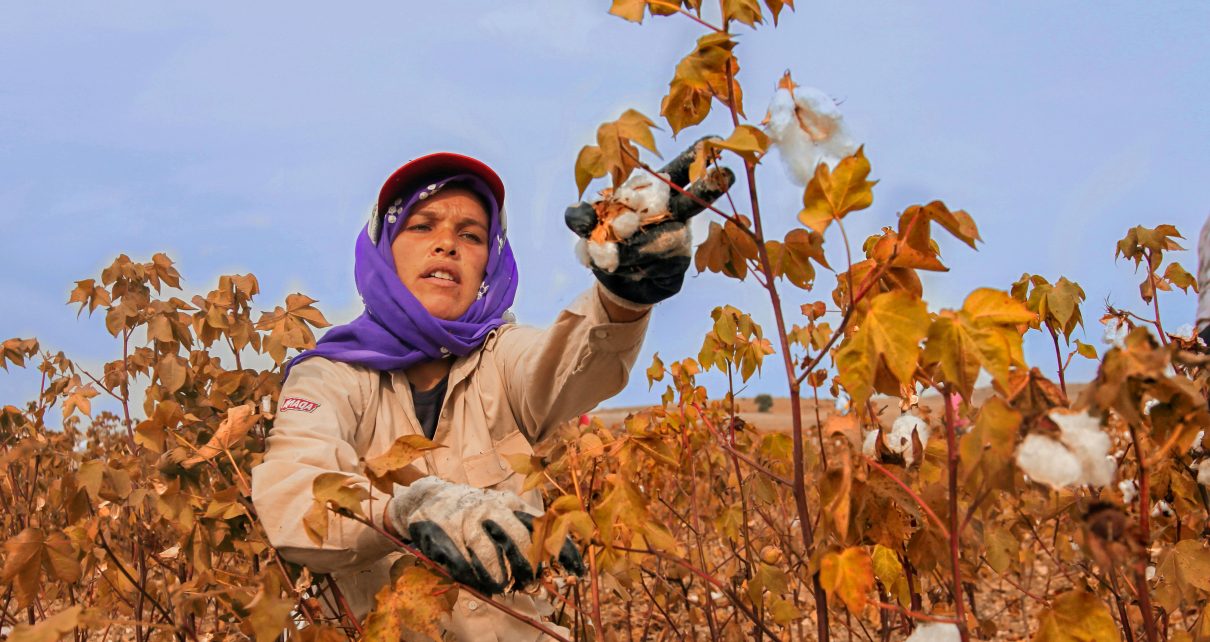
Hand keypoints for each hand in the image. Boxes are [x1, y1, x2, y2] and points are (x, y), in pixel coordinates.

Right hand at [386, 477, 583, 594]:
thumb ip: (523, 534)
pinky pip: (459, 557)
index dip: (562, 548)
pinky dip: (468, 573)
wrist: (430, 496)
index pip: (544, 525)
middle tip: (528, 582)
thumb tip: (546, 568)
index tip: (578, 570)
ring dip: (496, 572)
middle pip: (516, 537)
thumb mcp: (501, 514)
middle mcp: (491, 507)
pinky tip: (473, 581)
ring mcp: (466, 517)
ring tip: (500, 586)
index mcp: (511, 503)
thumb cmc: (474, 512)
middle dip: (526, 563)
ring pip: (486, 549)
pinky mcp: (442, 529)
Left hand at [565, 139, 734, 305]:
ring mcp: (680, 240)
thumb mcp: (590, 226)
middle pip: (694, 200)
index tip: (713, 138)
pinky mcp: (678, 266)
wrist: (618, 282)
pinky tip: (622, 268)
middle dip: (708, 187)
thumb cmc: (608, 242)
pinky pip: (655, 264)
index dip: (695, 155)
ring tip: (608, 255)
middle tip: (726, 173)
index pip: (678, 170)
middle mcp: (676, 213)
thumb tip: (576, 213)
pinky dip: (630, 266)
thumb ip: (583, 216)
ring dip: (630, 248)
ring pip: (662, 239)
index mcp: (657, 193)